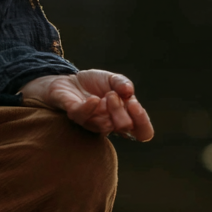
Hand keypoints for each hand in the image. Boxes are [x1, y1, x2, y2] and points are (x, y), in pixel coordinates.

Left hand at [19, 70, 154, 140]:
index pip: (143, 133)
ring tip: (107, 94)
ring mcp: (90, 122)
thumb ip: (123, 83)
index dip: (142, 123)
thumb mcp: (112, 79)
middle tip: (113, 95)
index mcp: (123, 117)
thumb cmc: (94, 84)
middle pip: (124, 128)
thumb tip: (129, 91)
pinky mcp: (74, 115)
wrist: (69, 79)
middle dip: (122, 110)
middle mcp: (109, 124)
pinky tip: (93, 99)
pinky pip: (82, 117)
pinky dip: (88, 108)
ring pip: (104, 125)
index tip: (134, 104)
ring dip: (109, 108)